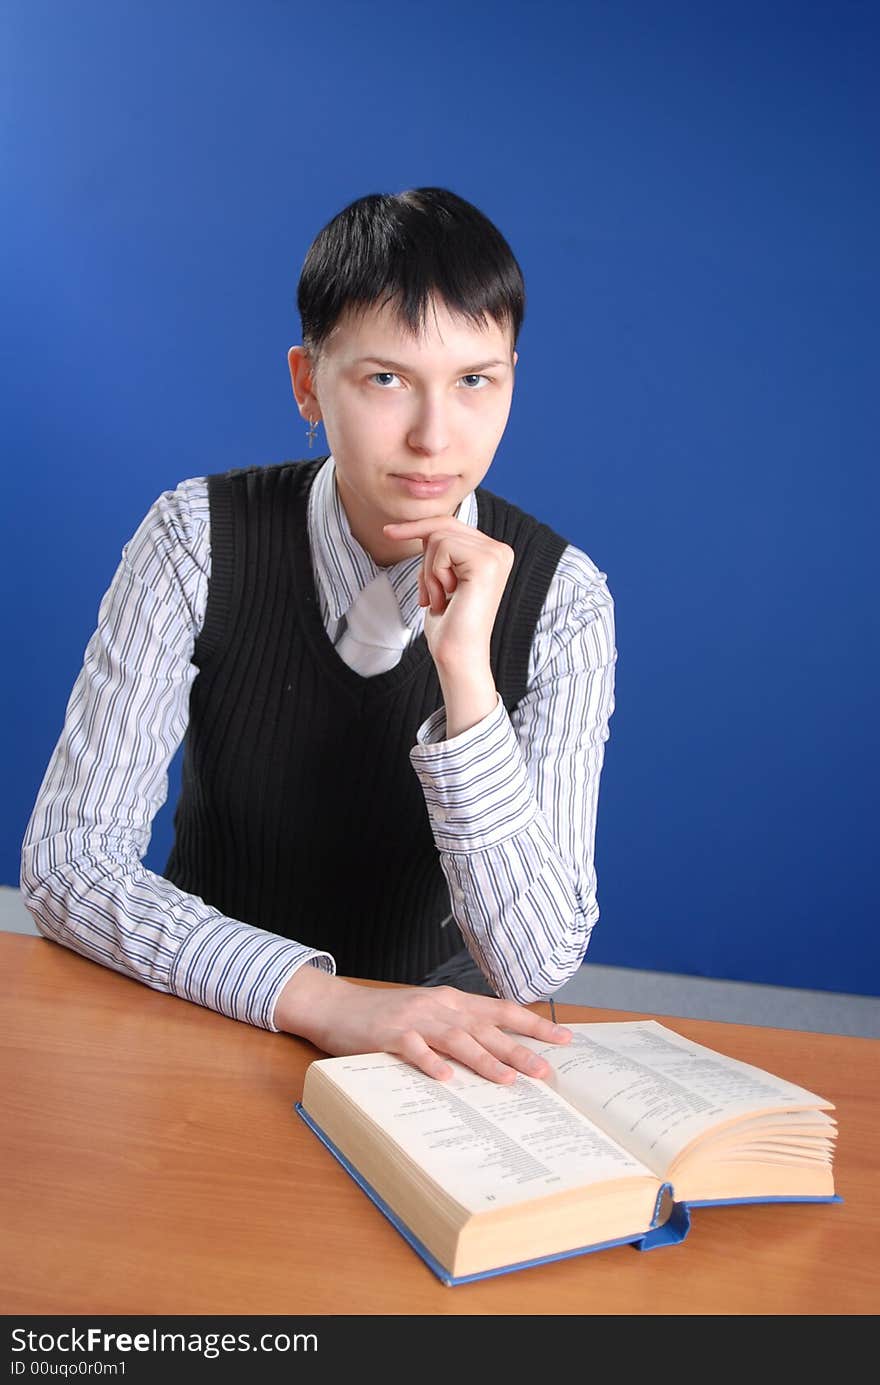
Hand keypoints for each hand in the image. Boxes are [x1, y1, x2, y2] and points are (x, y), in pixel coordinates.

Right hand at [276, 967, 570, 1083]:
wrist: (338, 1006)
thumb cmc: (387, 1015)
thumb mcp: (429, 1012)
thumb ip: (459, 1026)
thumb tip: (500, 1049)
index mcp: (453, 1001)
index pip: (501, 1011)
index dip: (533, 1025)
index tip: (563, 1039)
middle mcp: (440, 1007)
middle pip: (486, 1029)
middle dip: (518, 1050)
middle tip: (546, 1071)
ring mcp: (415, 1019)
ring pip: (457, 1039)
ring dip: (484, 1060)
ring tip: (507, 1080)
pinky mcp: (389, 1034)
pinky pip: (414, 1049)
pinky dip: (430, 1063)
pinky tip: (446, 1078)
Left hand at [382, 517, 513, 667]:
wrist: (458, 655)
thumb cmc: (448, 624)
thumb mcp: (441, 578)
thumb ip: (440, 551)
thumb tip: (422, 527)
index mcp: (494, 553)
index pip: (450, 524)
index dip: (419, 528)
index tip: (389, 532)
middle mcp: (500, 551)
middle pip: (443, 526)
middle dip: (425, 559)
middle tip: (430, 594)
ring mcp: (496, 555)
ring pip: (439, 537)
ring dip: (429, 572)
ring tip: (441, 599)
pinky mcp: (486, 562)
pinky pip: (443, 548)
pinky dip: (434, 574)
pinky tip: (446, 598)